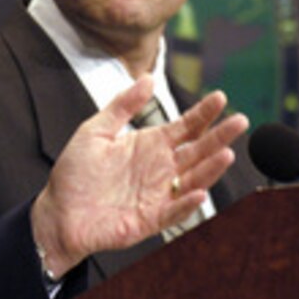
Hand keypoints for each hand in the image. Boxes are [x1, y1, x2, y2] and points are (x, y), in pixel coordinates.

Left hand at [30, 75, 247, 277]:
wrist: (58, 212)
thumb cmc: (75, 173)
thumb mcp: (95, 130)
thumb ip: (122, 106)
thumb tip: (147, 78)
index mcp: (149, 145)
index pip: (185, 126)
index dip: (203, 113)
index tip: (220, 97)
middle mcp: (159, 168)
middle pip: (197, 150)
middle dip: (220, 136)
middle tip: (241, 121)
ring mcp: (157, 194)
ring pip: (193, 179)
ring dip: (211, 168)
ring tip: (227, 152)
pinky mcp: (149, 220)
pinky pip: (173, 211)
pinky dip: (186, 203)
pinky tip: (198, 191)